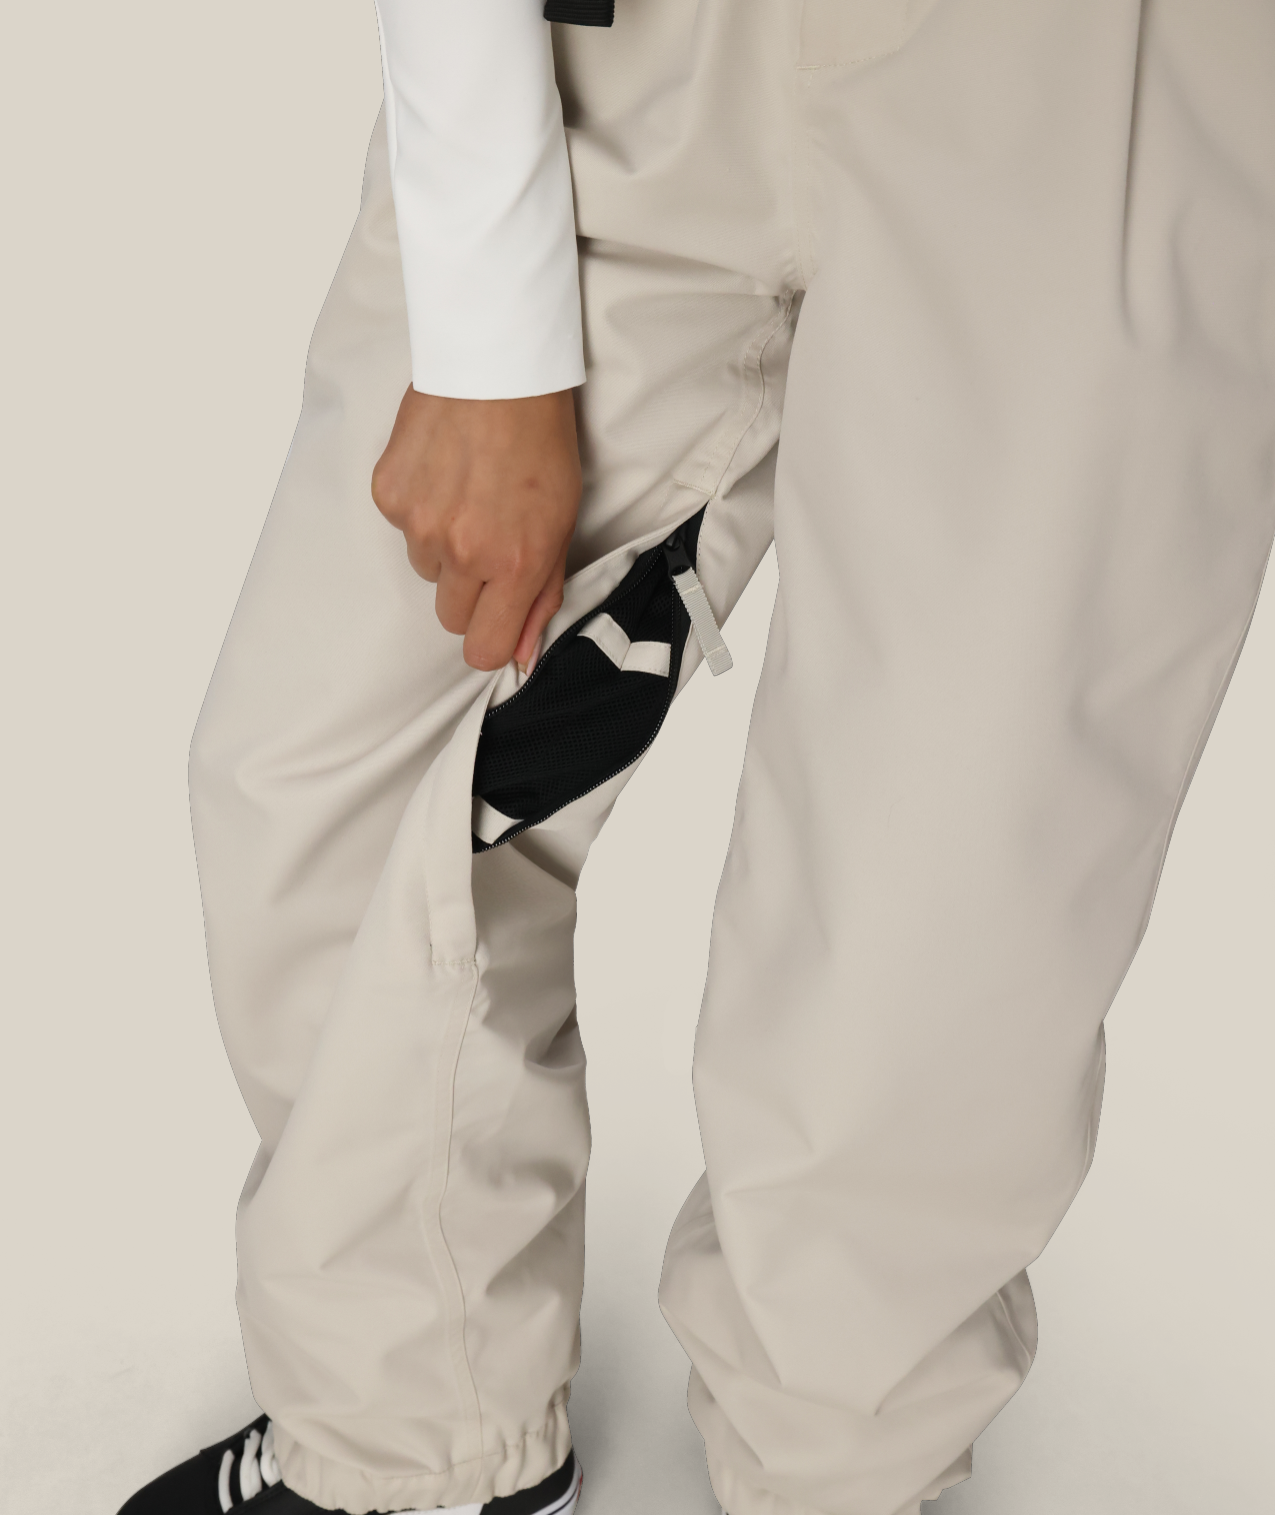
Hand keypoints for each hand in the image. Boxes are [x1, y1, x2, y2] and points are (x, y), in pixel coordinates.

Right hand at [372, 387, 581, 670]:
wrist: (496, 368)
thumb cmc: (539, 441)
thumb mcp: (562, 524)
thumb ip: (542, 595)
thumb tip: (521, 655)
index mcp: (514, 564)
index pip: (482, 649)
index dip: (490, 640)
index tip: (496, 620)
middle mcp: (462, 552)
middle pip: (451, 617)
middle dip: (471, 592)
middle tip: (489, 540)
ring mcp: (420, 524)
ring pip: (426, 569)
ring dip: (445, 547)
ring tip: (469, 494)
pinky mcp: (389, 495)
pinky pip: (402, 527)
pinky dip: (420, 508)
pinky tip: (443, 473)